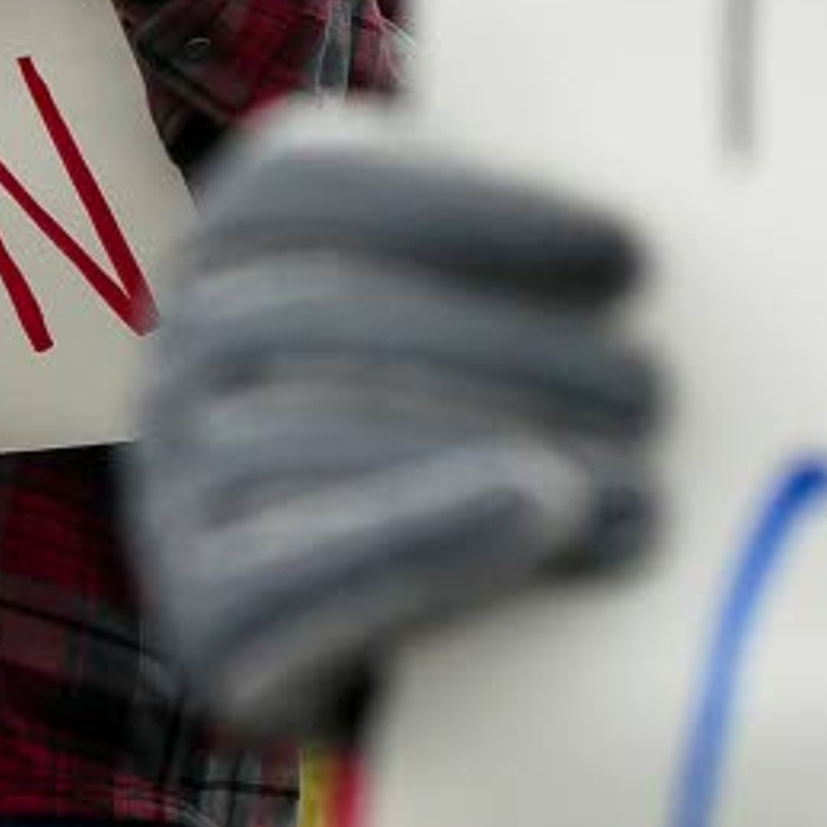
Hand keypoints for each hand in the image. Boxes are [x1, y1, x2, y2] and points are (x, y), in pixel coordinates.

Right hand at [121, 118, 661, 745]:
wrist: (402, 637)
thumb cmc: (465, 442)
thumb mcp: (477, 316)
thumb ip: (520, 258)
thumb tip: (646, 218)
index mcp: (236, 249)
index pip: (305, 188)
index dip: (465, 209)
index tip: (625, 255)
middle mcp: (179, 357)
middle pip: (315, 316)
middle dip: (503, 350)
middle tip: (653, 395)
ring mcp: (173, 490)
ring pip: (298, 442)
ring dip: (485, 452)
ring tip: (640, 491)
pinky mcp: (199, 622)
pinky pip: (283, 581)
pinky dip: (423, 537)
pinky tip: (542, 518)